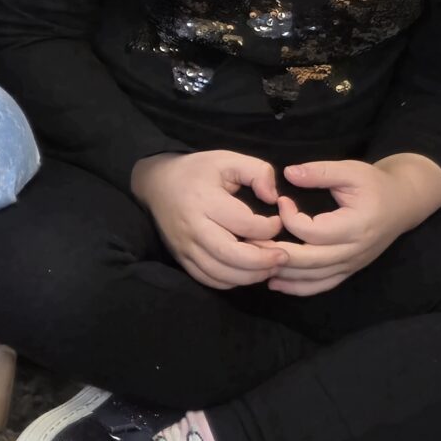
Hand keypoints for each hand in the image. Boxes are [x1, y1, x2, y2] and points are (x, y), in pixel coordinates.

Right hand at [132, 150, 285, 289]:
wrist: (156, 184)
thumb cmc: (197, 171)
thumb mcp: (228, 159)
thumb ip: (257, 172)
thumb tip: (274, 198)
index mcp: (205, 201)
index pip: (244, 224)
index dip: (269, 227)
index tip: (278, 221)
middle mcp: (193, 228)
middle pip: (231, 256)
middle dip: (263, 261)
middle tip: (284, 257)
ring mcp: (186, 247)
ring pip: (221, 274)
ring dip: (251, 276)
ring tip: (270, 266)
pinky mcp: (183, 259)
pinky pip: (210, 280)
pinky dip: (232, 281)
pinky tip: (247, 271)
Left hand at [267, 158, 439, 296]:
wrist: (403, 204)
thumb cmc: (375, 185)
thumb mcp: (351, 170)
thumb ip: (319, 171)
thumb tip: (288, 173)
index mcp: (356, 226)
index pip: (313, 231)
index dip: (290, 218)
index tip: (280, 200)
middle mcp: (354, 251)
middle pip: (309, 261)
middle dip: (275, 253)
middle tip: (249, 243)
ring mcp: (352, 264)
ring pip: (313, 278)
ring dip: (283, 273)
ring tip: (254, 263)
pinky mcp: (349, 270)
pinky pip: (321, 285)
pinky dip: (298, 287)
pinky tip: (275, 282)